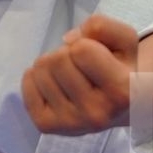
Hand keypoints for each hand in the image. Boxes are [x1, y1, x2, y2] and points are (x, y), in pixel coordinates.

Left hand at [22, 15, 138, 135]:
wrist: (124, 105)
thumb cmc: (123, 68)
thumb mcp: (126, 39)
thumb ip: (102, 26)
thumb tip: (67, 39)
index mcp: (121, 91)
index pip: (81, 50)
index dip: (87, 43)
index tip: (98, 55)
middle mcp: (96, 113)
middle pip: (57, 59)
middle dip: (67, 53)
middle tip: (82, 66)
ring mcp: (70, 123)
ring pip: (39, 71)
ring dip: (51, 65)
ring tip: (70, 75)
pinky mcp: (48, 126)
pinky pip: (26, 89)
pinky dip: (34, 79)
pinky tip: (54, 84)